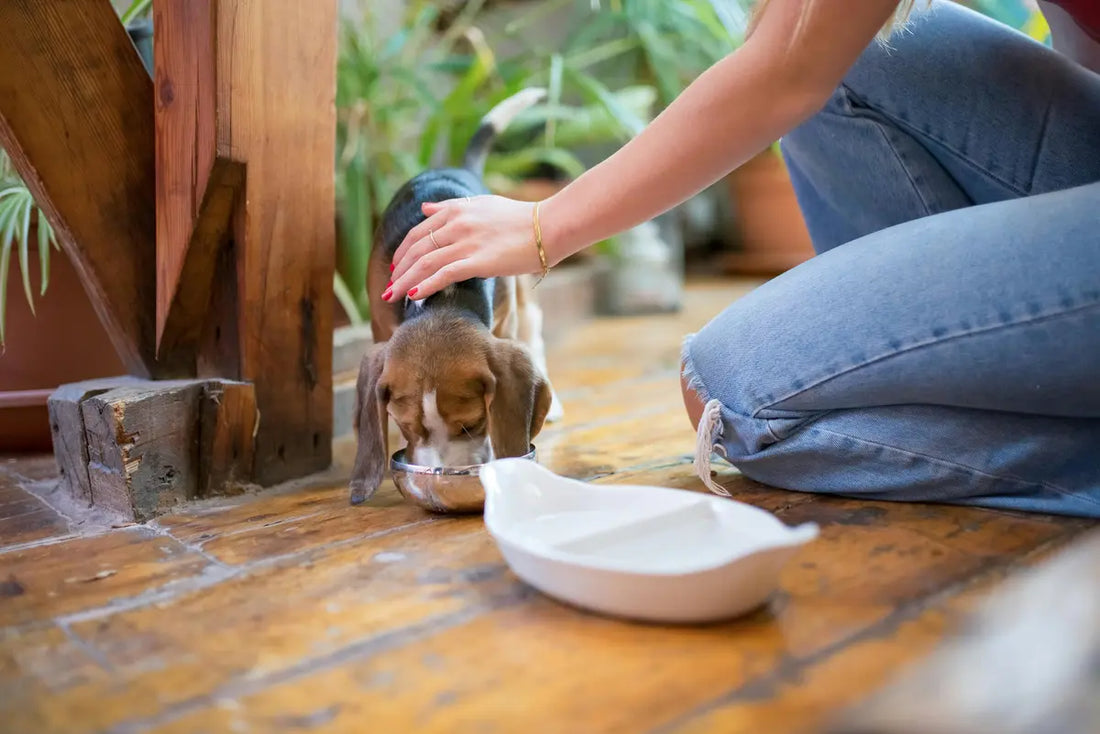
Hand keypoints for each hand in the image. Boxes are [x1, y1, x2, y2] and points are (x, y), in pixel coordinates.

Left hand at [385, 195, 543, 301]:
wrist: (547, 227)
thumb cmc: (519, 218)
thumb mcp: (481, 203)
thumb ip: (451, 206)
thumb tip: (425, 208)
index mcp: (455, 209)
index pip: (418, 232)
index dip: (403, 252)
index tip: (396, 268)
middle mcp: (456, 223)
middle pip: (417, 249)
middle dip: (399, 270)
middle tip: (388, 287)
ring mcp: (466, 242)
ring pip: (425, 263)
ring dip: (405, 281)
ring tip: (392, 296)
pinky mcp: (478, 260)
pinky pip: (444, 274)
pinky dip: (426, 285)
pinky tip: (414, 296)